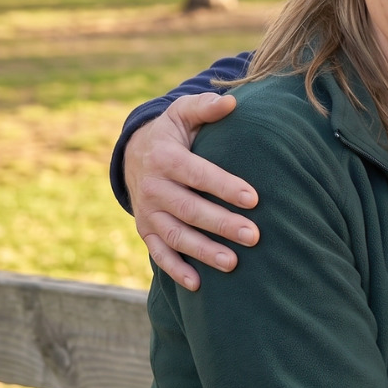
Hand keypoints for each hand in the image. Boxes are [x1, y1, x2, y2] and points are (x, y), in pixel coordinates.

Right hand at [126, 93, 259, 290]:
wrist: (133, 154)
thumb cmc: (173, 133)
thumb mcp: (183, 113)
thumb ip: (205, 107)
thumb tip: (231, 103)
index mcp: (165, 157)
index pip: (197, 174)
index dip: (224, 186)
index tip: (254, 199)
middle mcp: (153, 187)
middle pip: (190, 209)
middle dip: (222, 224)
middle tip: (254, 236)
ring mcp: (148, 212)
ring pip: (176, 235)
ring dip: (203, 251)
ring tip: (233, 264)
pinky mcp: (145, 230)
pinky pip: (159, 253)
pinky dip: (176, 270)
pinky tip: (198, 284)